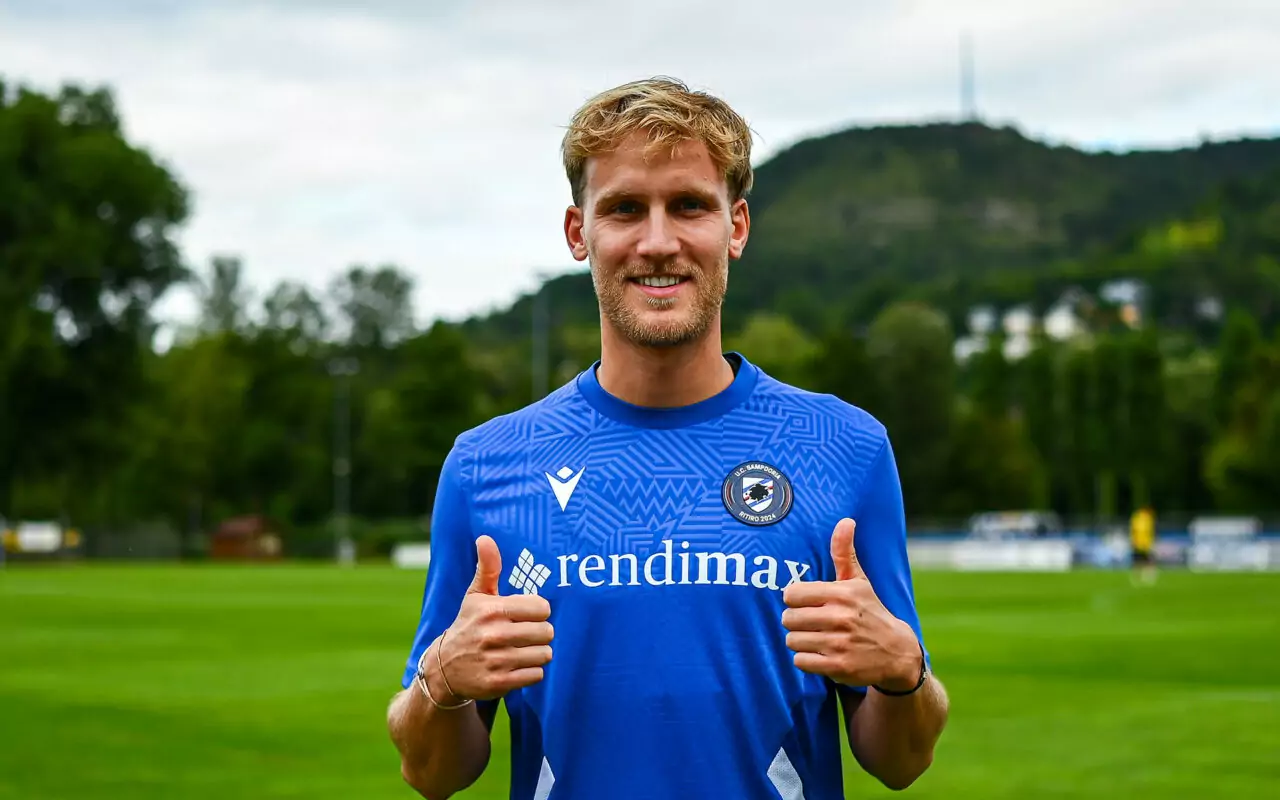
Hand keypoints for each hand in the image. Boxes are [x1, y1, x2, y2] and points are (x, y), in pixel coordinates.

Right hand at [434, 535, 553, 701]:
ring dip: (538, 653)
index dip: (538, 611)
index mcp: (492, 610)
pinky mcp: (499, 684)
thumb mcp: (476, 596)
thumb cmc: (468, 625)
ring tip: (523, 649)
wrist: (444, 668)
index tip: (528, 614)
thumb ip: (488, 568)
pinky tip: (517, 666)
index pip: (542, 607)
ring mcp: (496, 661)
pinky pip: (536, 675)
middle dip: (541, 633)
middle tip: (527, 634)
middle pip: (547, 632)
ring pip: (544, 654)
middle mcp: (494, 635)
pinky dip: (531, 671)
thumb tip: (485, 537)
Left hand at [781, 518, 920, 691]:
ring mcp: (840, 644)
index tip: (807, 603)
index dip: (795, 599)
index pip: (792, 594)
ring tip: (816, 638)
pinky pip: (801, 662)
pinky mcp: (839, 667)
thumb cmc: (870, 612)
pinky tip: (820, 654)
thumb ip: (844, 553)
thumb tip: (846, 520)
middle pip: (789, 618)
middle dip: (796, 622)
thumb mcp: (859, 581)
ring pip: (792, 640)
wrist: (897, 652)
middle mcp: (841, 617)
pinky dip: (806, 660)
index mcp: (842, 594)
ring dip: (800, 641)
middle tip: (811, 623)